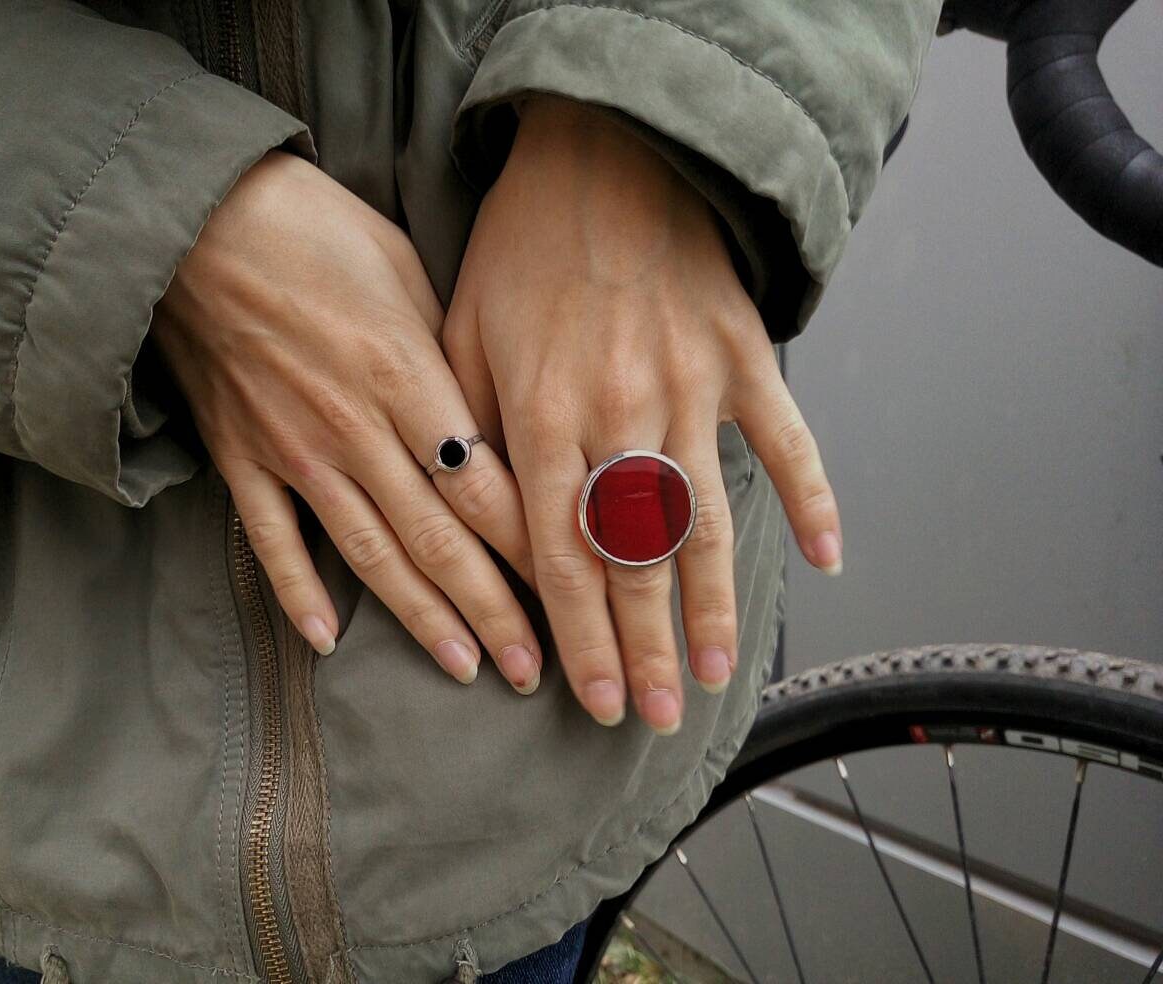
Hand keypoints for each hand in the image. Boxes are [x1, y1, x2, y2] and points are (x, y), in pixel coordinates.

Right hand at [153, 151, 543, 692]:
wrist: (196, 217)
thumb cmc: (315, 229)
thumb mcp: (406, 274)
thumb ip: (448, 358)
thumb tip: (488, 422)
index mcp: (408, 379)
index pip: (486, 488)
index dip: (536, 551)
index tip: (577, 596)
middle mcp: (357, 428)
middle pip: (439, 539)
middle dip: (493, 611)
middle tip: (535, 669)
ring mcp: (295, 450)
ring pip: (370, 554)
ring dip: (422, 618)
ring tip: (464, 669)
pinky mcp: (242, 456)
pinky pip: (273, 539)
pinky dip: (298, 592)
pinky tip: (327, 640)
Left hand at [444, 97, 841, 732]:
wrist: (604, 154)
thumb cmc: (524, 247)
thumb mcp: (464, 336)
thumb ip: (474, 436)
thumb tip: (480, 531)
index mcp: (545, 415)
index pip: (562, 555)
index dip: (580, 638)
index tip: (595, 701)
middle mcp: (622, 413)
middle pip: (638, 558)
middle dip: (647, 646)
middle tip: (657, 716)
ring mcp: (692, 386)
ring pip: (709, 520)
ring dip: (718, 604)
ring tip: (721, 671)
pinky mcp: (743, 356)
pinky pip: (788, 438)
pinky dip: (814, 496)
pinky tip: (827, 556)